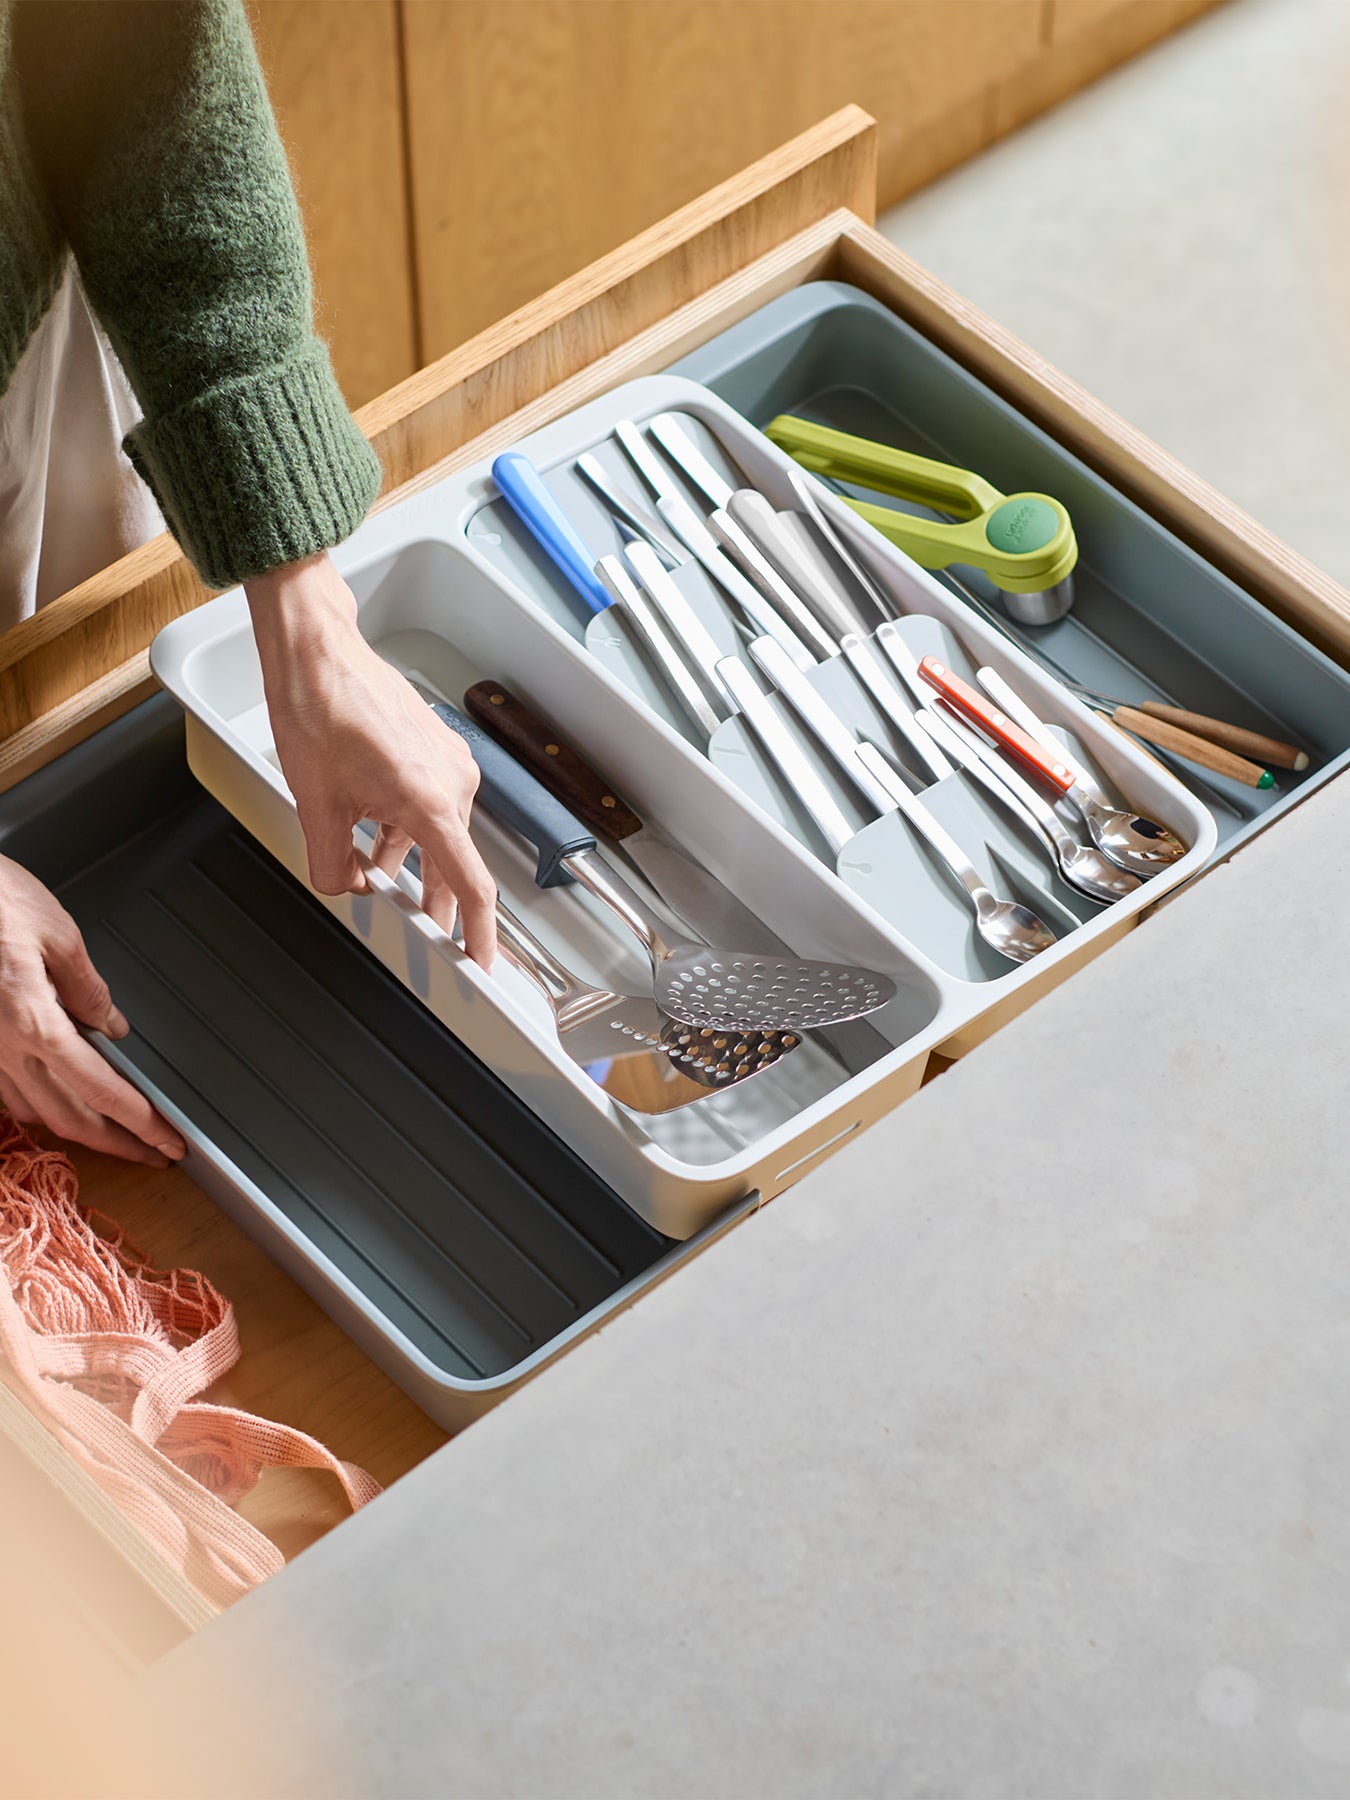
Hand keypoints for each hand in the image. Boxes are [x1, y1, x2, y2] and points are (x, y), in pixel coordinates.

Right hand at [0, 856, 186, 1164]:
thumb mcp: (58, 934)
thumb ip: (88, 987)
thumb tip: (111, 1026)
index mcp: (34, 1023)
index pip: (102, 1092)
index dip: (141, 1124)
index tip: (168, 1142)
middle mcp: (2, 1048)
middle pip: (69, 1119)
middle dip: (116, 1144)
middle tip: (153, 1153)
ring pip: (33, 1113)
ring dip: (77, 1130)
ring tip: (115, 1135)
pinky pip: (6, 1092)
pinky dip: (39, 1106)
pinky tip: (58, 1103)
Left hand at [245, 554, 497, 967]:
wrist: (318, 655)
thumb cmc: (321, 710)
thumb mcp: (317, 807)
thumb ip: (334, 865)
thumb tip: (348, 885)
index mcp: (432, 802)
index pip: (471, 885)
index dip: (479, 933)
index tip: (482, 962)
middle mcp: (453, 782)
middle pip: (454, 861)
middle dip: (437, 901)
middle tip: (428, 934)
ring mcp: (449, 762)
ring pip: (439, 831)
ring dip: (414, 859)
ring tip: (381, 876)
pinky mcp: (438, 748)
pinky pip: (432, 802)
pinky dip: (409, 826)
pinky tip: (378, 834)